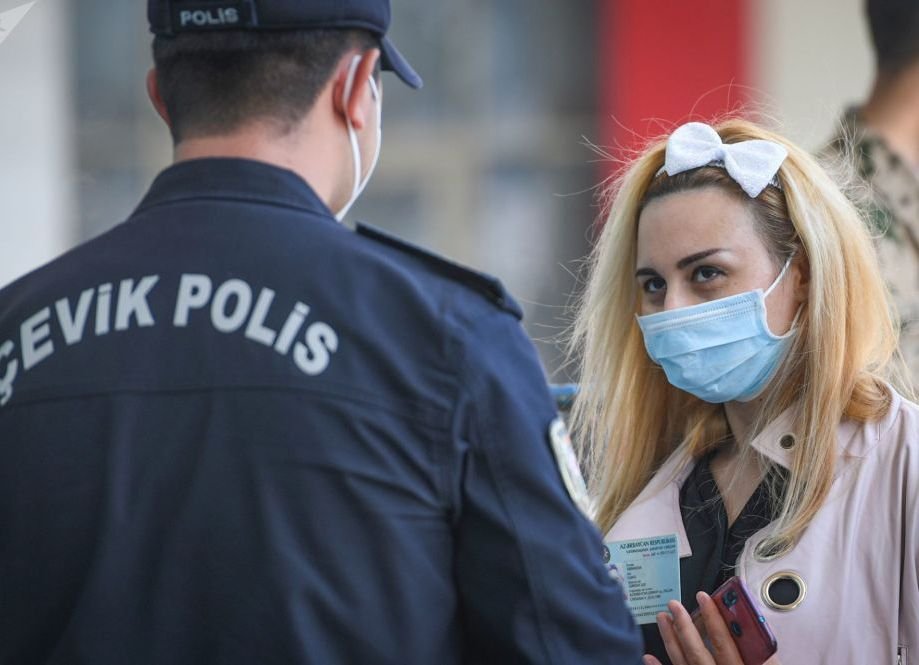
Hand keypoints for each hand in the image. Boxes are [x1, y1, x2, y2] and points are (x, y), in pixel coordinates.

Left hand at [642, 592, 781, 664]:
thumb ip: (763, 652)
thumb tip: (750, 623)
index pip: (725, 642)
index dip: (713, 618)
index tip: (703, 598)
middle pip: (698, 652)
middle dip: (684, 626)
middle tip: (674, 605)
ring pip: (683, 663)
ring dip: (670, 640)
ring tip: (662, 618)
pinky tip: (648, 656)